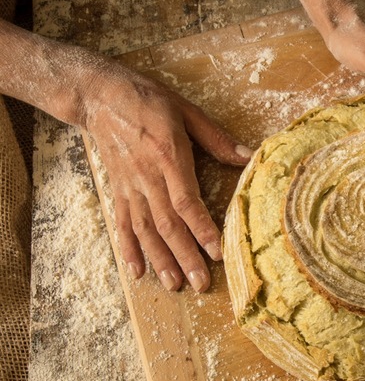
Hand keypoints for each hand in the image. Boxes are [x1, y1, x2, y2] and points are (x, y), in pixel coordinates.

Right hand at [78, 60, 251, 291]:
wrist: (99, 95)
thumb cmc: (149, 100)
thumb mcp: (187, 111)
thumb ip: (217, 139)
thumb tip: (249, 158)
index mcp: (168, 156)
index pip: (186, 201)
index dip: (201, 229)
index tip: (216, 252)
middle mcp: (147, 176)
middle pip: (167, 224)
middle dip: (185, 256)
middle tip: (201, 283)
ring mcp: (129, 186)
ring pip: (145, 230)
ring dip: (160, 260)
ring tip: (174, 285)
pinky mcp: (117, 189)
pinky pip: (122, 223)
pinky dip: (128, 249)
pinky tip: (136, 272)